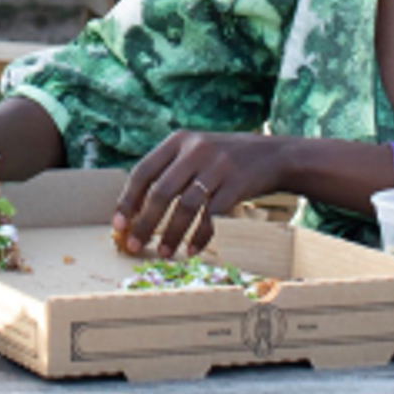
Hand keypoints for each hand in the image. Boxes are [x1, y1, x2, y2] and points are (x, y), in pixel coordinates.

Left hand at [115, 130, 285, 258]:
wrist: (273, 154)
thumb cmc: (226, 159)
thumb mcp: (196, 150)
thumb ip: (170, 170)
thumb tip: (136, 207)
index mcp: (179, 140)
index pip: (143, 171)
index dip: (128, 200)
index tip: (119, 224)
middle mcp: (195, 150)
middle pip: (161, 192)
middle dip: (145, 223)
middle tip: (135, 245)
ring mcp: (217, 166)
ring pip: (185, 206)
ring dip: (172, 234)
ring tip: (164, 252)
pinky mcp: (236, 184)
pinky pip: (212, 216)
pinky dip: (200, 236)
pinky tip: (192, 249)